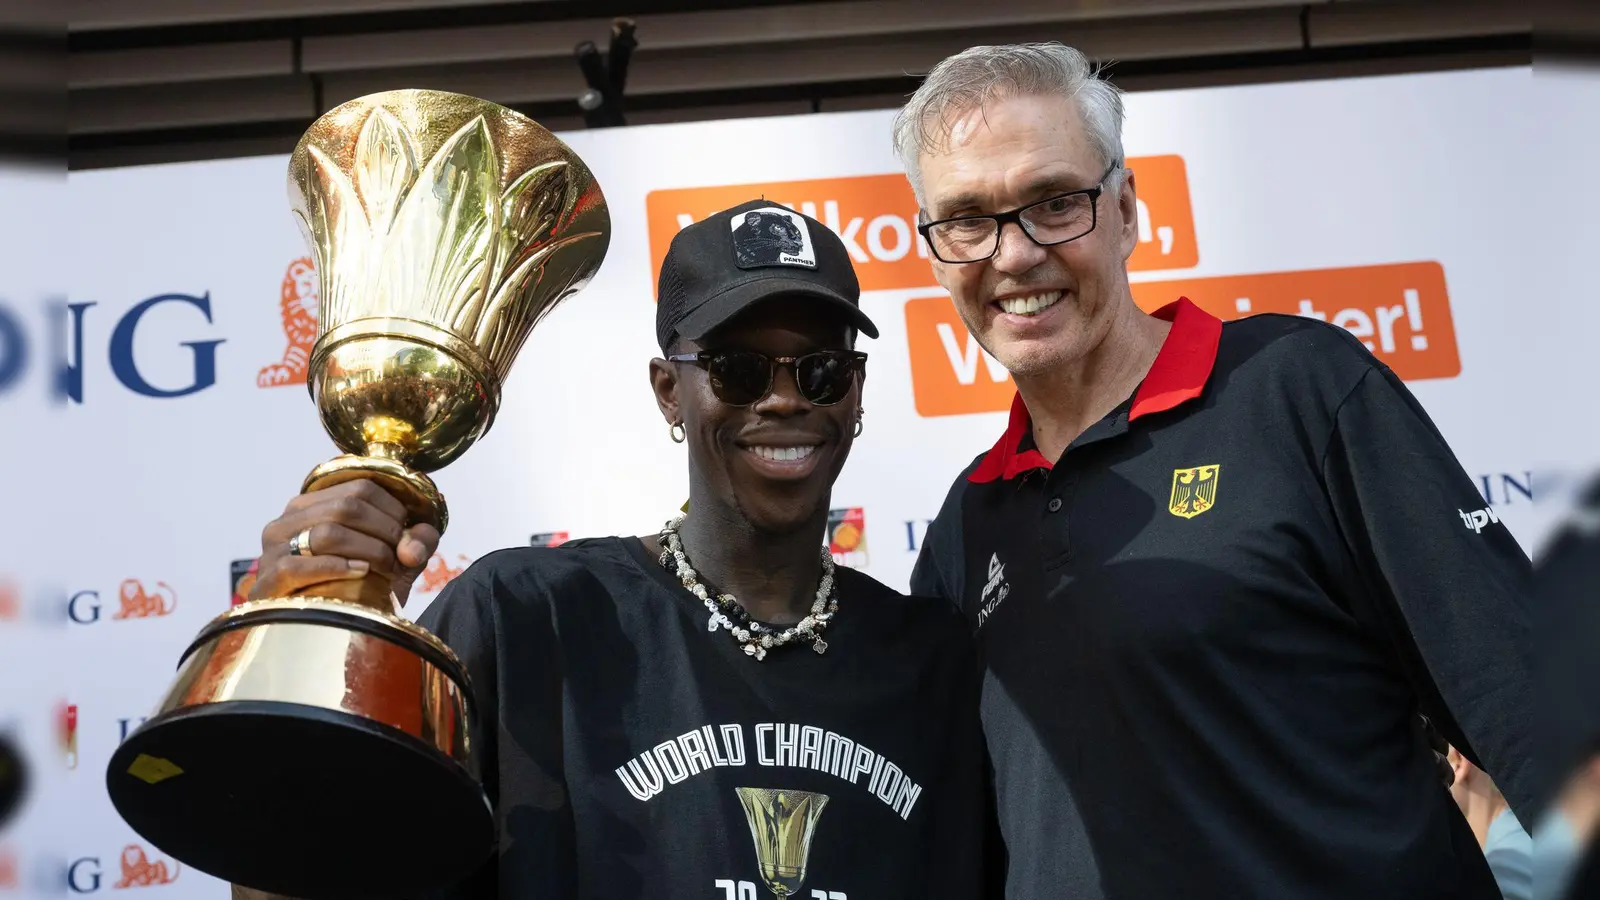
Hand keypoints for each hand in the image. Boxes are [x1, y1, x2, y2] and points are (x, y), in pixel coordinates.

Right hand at [250, 479, 440, 607]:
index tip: (406, 537)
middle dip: (384, 532)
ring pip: (327, 532)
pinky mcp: (269, 578)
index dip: (393, 511)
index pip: (360, 488)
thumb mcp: (395, 560)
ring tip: (384, 569)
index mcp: (315, 503)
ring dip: (367, 551)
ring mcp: (275, 547)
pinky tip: (360, 573)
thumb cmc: (358, 588)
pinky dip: (336, 568)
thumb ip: (417, 542)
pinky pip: (300, 566)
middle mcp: (289, 518)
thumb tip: (413, 547)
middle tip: (399, 558)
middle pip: (347, 506)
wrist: (321, 632)